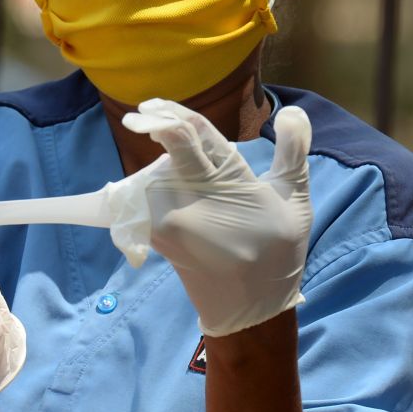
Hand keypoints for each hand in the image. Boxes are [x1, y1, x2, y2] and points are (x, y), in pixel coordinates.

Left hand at [120, 99, 312, 336]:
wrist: (250, 307)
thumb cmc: (277, 250)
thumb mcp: (295, 201)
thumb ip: (293, 152)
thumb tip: (291, 111)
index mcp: (230, 183)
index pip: (196, 136)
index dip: (174, 114)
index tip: (153, 104)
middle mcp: (195, 198)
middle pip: (170, 151)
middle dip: (156, 127)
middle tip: (145, 114)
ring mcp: (171, 219)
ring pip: (152, 174)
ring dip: (156, 162)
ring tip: (162, 156)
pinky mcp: (157, 236)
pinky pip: (136, 204)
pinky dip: (129, 193)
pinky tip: (117, 190)